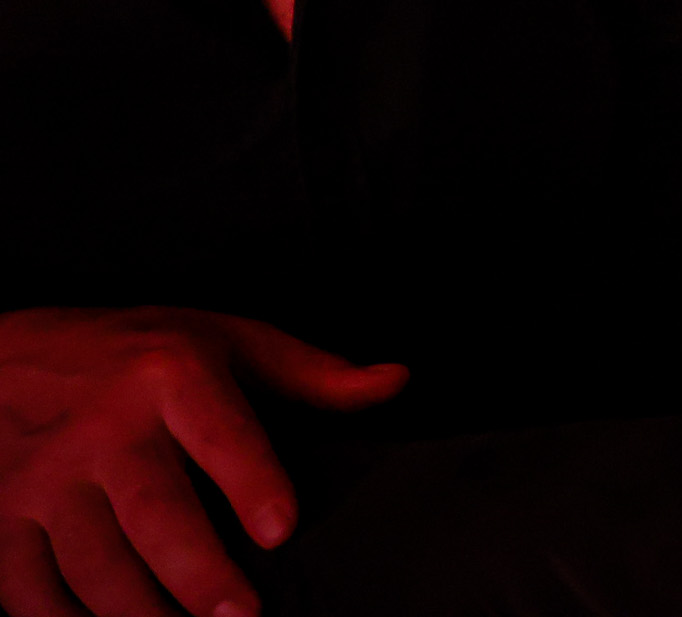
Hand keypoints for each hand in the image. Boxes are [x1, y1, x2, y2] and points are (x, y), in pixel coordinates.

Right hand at [0, 306, 406, 616]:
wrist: (6, 356)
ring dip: (139, 611)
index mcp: (170, 376)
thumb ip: (311, 373)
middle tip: (242, 615)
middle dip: (197, 571)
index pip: (219, 432)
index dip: (251, 481)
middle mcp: (104, 429)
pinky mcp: (2, 519)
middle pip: (153, 511)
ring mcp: (45, 479)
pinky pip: (29, 587)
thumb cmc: (134, 353)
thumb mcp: (226, 340)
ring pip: (92, 563)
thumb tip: (395, 382)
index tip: (281, 528)